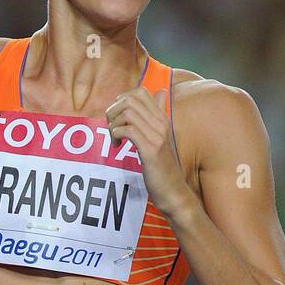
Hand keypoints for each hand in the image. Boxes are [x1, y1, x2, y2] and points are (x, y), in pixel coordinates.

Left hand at [105, 88, 190, 216]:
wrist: (173, 192)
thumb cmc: (162, 167)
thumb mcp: (160, 138)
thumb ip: (158, 116)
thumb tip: (160, 92)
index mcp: (162, 119)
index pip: (140, 92)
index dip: (122, 100)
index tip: (117, 118)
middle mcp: (161, 123)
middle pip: (131, 99)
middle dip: (113, 111)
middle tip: (111, 128)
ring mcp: (157, 136)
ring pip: (128, 113)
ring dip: (113, 124)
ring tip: (114, 139)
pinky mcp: (151, 150)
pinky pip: (128, 130)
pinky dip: (116, 135)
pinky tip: (117, 146)